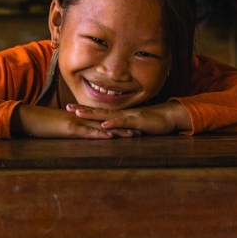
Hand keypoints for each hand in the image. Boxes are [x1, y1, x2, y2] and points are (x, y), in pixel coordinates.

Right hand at [12, 104, 138, 138]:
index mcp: (78, 118)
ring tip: (134, 135)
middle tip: (140, 130)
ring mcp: (76, 123)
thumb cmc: (39, 123)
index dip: (116, 123)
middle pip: (106, 122)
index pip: (101, 120)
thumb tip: (74, 133)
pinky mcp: (69, 129)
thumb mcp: (56, 126)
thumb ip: (67, 128)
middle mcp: (80, 119)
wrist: (27, 118)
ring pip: (102, 126)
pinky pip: (87, 132)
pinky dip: (100, 134)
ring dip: (118, 131)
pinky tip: (111, 136)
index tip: (129, 127)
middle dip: (123, 127)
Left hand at [65, 100, 191, 135]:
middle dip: (82, 110)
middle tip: (67, 108)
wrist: (169, 116)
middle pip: (98, 111)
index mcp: (118, 115)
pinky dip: (113, 123)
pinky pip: (123, 122)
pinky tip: (104, 125)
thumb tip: (108, 129)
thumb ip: (121, 127)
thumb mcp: (132, 126)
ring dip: (92, 114)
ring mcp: (128, 116)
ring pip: (107, 115)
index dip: (84, 110)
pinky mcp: (137, 122)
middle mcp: (120, 114)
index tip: (69, 109)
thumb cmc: (151, 122)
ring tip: (78, 113)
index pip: (98, 112)